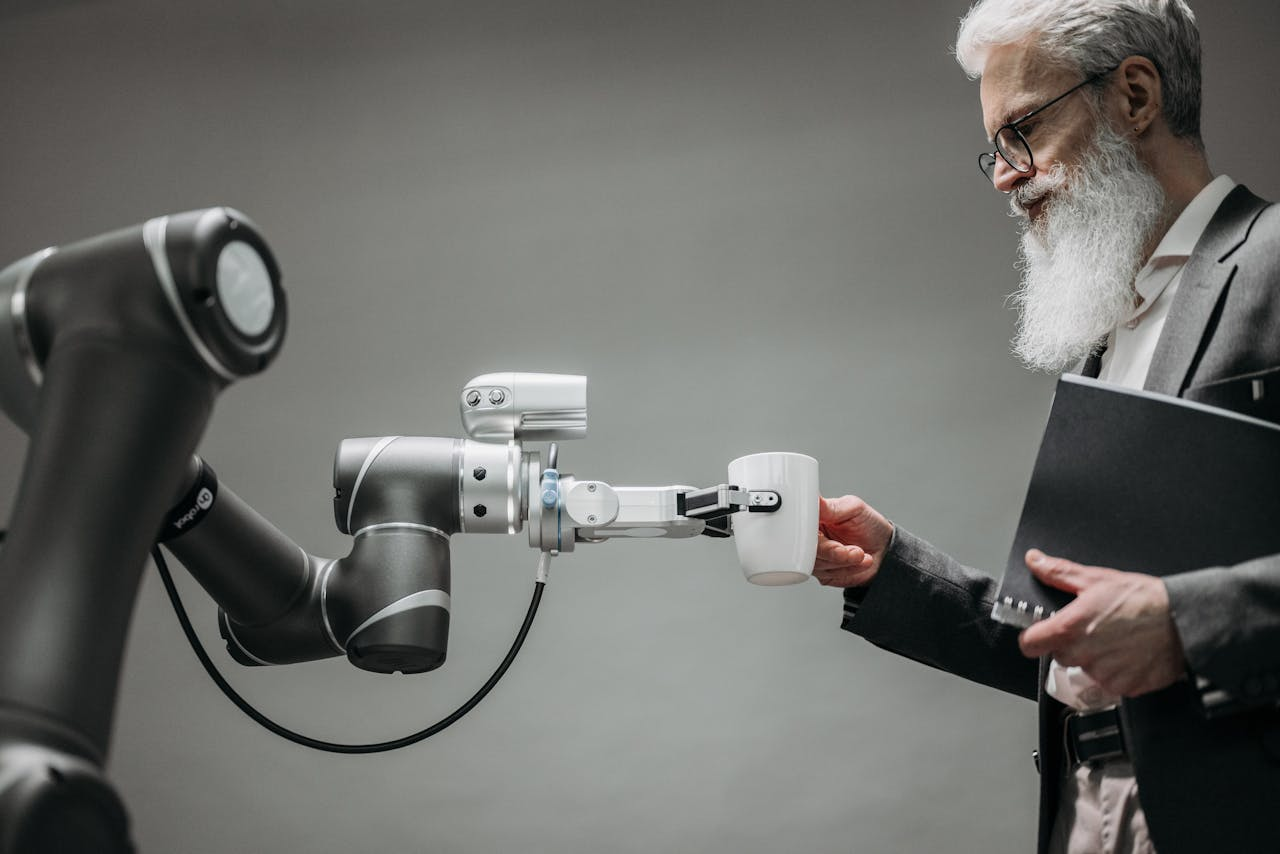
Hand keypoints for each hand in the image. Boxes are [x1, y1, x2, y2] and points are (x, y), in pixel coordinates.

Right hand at [812, 495, 892, 586]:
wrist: (885, 550)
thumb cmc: (869, 525)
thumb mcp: (853, 508)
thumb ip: (829, 507)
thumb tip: (811, 498)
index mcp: (813, 518)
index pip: (799, 525)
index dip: (809, 532)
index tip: (824, 535)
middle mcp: (811, 538)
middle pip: (806, 548)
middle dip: (831, 551)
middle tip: (853, 550)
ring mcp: (815, 557)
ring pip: (817, 564)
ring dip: (843, 562)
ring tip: (861, 553)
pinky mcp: (823, 573)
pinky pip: (827, 575)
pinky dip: (847, 570)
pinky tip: (860, 562)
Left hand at [1018, 549, 1186, 696]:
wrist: (1183, 620)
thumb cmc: (1143, 598)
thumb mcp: (1096, 579)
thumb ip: (1059, 573)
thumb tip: (1035, 561)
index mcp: (1070, 628)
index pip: (1029, 645)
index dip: (1033, 638)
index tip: (1040, 634)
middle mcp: (1084, 655)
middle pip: (1059, 656)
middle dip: (1070, 645)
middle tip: (1093, 630)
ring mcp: (1104, 675)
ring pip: (1085, 670)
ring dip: (1095, 659)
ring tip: (1116, 640)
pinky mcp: (1125, 688)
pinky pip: (1109, 684)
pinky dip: (1116, 672)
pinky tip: (1129, 654)